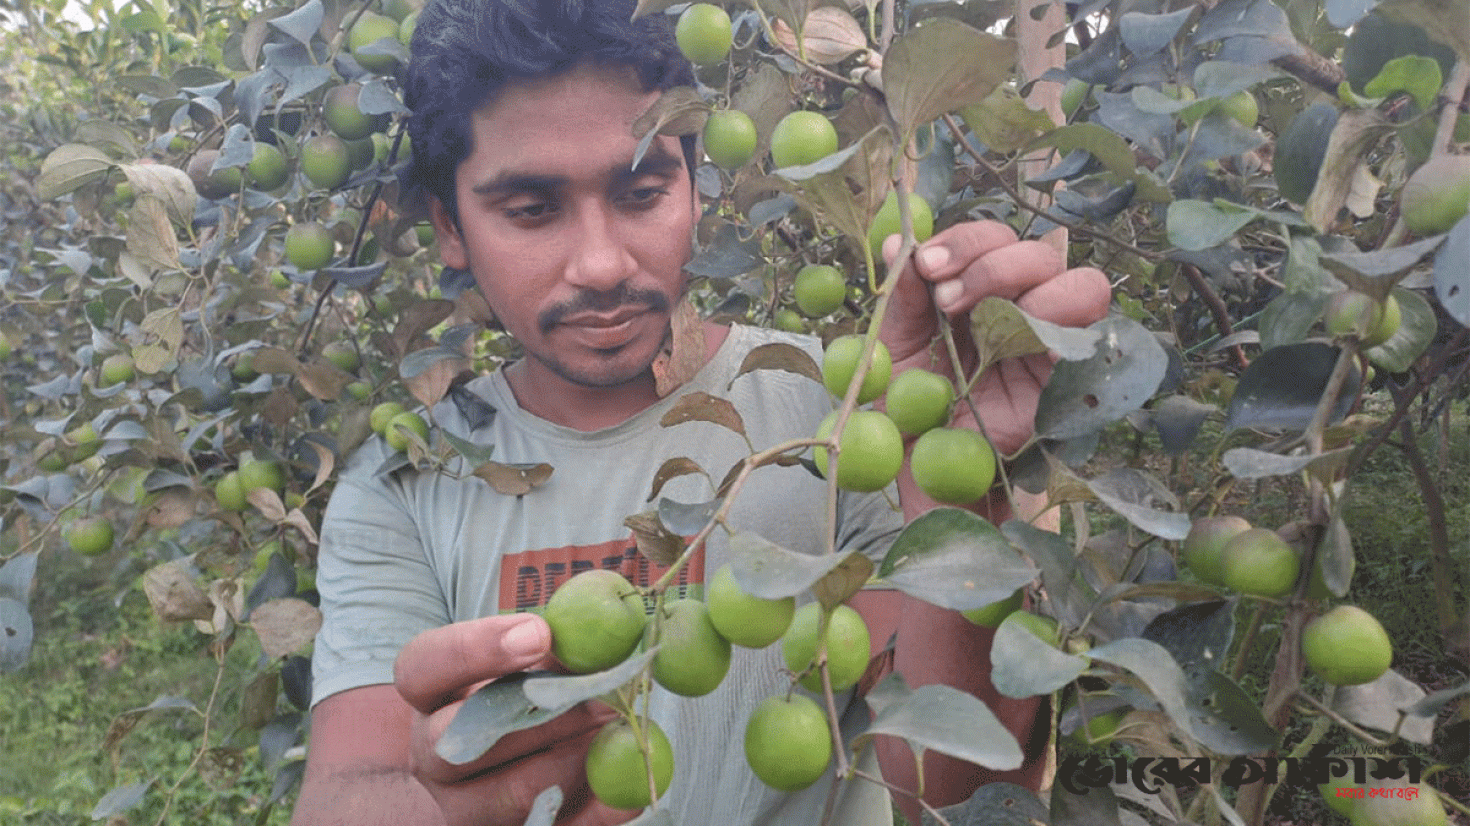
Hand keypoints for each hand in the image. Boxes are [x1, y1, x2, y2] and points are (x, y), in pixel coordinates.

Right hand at [394, 615, 632, 825]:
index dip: (477, 648)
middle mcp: (433, 756)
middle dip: (543, 715)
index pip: (422, 667)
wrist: (501, 771)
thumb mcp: (522, 664)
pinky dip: (594, 813)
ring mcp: (462, 806)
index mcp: (430, 696)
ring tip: (618, 735)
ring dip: (574, 762)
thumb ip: (548, 648)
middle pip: (463, 741)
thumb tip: (600, 640)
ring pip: (510, 794)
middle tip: (603, 695)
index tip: (541, 634)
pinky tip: (627, 794)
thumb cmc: (519, 696)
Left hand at [876, 220, 1108, 461]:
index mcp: (977, 295)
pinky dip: (1065, 327)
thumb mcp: (895, 353)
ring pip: (1079, 281)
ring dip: (1029, 291)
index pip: (990, 241)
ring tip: (983, 324)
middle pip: (1036, 251)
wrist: (933, 487)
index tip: (926, 265)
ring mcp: (1054, 342)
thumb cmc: (912, 419)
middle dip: (989, 263)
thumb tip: (896, 241)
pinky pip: (1094, 335)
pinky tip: (1027, 346)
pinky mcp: (1075, 379)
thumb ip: (901, 298)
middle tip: (947, 298)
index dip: (963, 241)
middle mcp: (1021, 311)